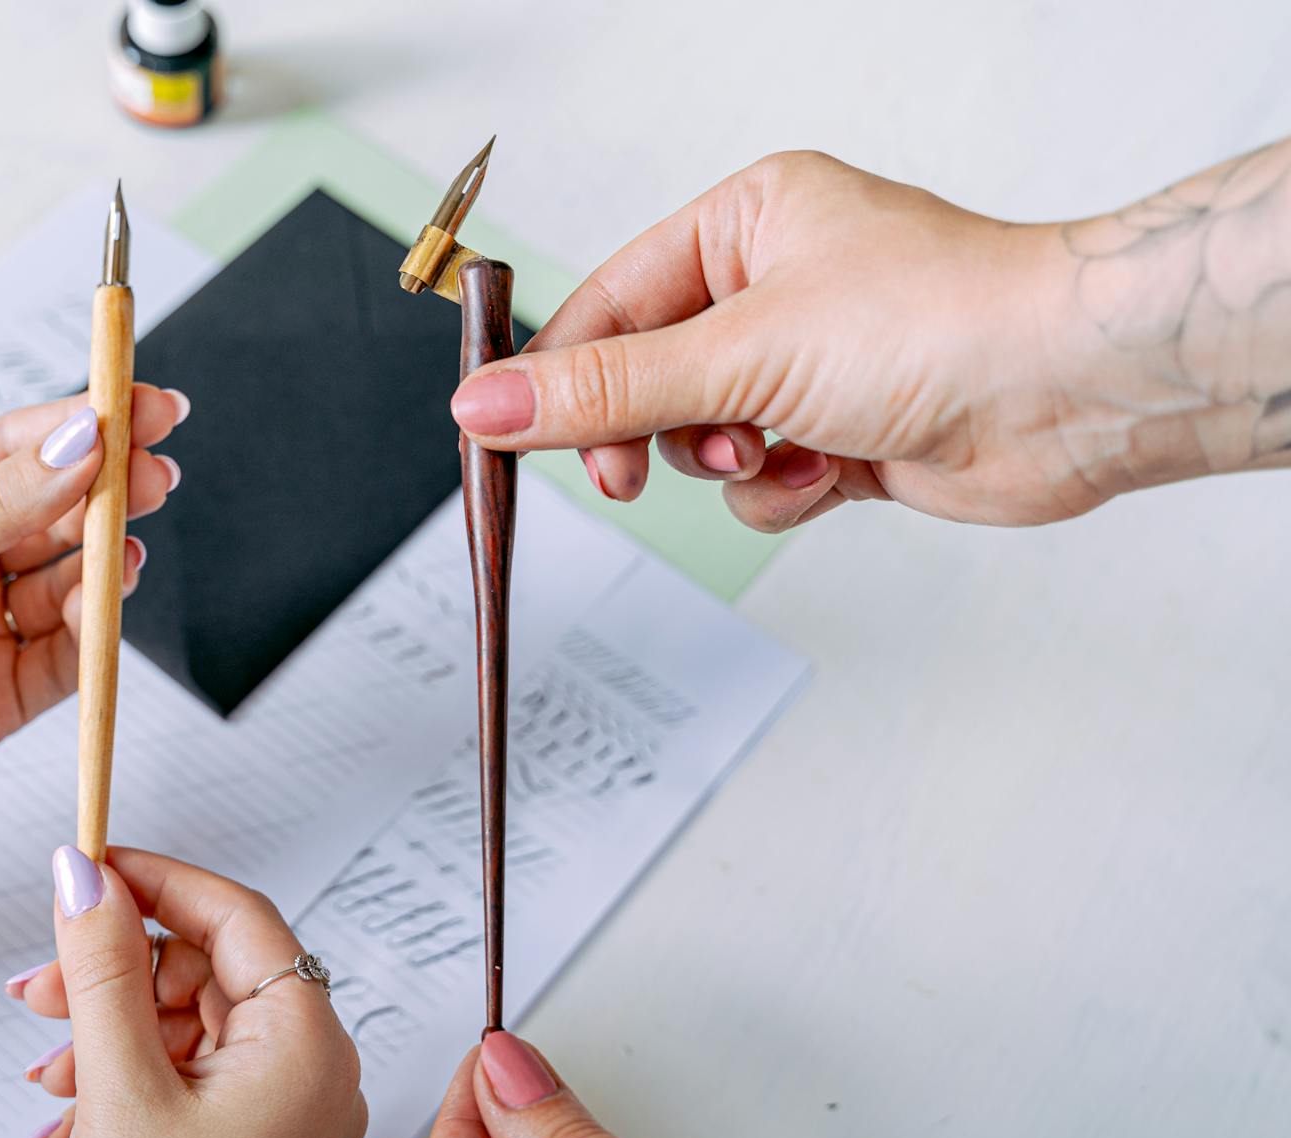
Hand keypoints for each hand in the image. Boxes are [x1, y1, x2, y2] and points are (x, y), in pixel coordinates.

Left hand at [0, 389, 184, 845]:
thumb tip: (79, 445)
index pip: (24, 448)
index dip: (91, 424)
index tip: (150, 408)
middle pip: (61, 510)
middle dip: (114, 491)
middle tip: (157, 477)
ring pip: (74, 581)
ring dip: (105, 562)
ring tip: (120, 554)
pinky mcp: (4, 693)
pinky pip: (71, 655)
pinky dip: (97, 633)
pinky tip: (105, 606)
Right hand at [9, 846, 366, 1137]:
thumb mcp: (121, 1093)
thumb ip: (102, 972)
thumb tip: (87, 879)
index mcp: (306, 1047)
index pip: (238, 915)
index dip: (157, 883)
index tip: (91, 868)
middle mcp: (309, 1074)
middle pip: (204, 971)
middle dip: (113, 980)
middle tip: (44, 991)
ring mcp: (280, 1116)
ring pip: (183, 1029)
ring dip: (105, 1041)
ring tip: (52, 1082)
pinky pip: (183, 1082)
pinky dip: (121, 1089)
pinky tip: (69, 1126)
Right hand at [450, 142, 1290, 530]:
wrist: (1073, 388)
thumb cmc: (939, 321)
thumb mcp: (737, 353)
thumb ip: (603, 389)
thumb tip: (489, 402)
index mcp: (747, 224)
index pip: (610, 301)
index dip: (556, 371)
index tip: (503, 429)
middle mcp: (778, 286)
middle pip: (649, 376)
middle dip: (647, 431)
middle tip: (625, 474)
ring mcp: (815, 363)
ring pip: (704, 437)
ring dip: (727, 462)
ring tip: (770, 450)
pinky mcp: (848, 432)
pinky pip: (765, 478)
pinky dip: (784, 489)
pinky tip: (830, 473)